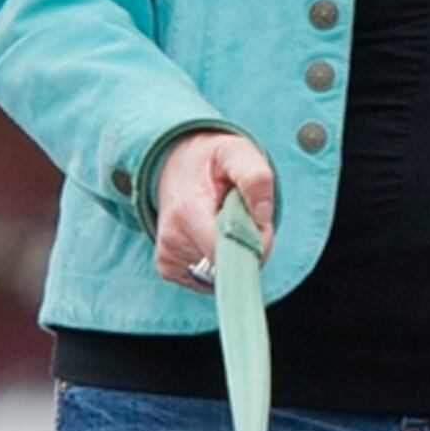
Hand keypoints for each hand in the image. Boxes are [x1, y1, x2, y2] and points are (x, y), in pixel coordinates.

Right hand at [152, 130, 277, 287]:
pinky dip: (216, 261)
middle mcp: (172, 238)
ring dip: (230, 251)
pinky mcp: (168, 267)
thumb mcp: (237, 152)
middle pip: (226, 264)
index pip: (226, 252)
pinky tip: (211, 235)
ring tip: (222, 220)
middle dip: (244, 245)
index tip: (258, 224)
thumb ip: (255, 177)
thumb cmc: (211, 160)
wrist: (177, 163)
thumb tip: (262, 216)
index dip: (252, 243)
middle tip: (241, 216)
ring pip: (218, 272)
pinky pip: (205, 278)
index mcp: (188, 211)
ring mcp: (167, 255)